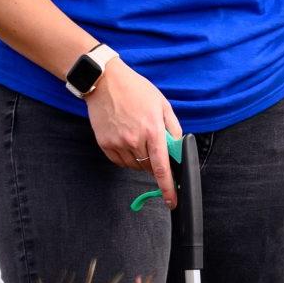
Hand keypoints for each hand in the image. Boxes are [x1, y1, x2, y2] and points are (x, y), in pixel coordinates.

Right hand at [86, 60, 182, 203]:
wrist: (105, 82)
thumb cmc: (136, 90)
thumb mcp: (162, 104)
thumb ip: (173, 128)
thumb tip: (178, 148)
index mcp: (153, 130)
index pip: (162, 167)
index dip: (168, 187)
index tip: (172, 200)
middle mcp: (135, 140)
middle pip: (149, 167)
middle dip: (155, 162)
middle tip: (152, 143)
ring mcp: (118, 143)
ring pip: (134, 166)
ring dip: (140, 159)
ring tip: (137, 135)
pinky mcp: (105, 144)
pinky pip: (120, 161)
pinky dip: (126, 157)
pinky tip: (126, 140)